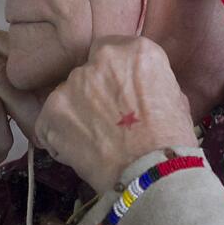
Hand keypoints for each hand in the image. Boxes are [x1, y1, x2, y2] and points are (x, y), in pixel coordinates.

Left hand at [34, 35, 196, 193]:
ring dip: (76, 112)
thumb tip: (136, 88)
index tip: (117, 93)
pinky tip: (79, 151)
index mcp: (136, 51)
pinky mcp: (52, 111)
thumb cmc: (171, 140)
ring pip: (67, 95)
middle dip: (93, 92)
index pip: (111, 50)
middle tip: (105, 119)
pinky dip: (58, 135)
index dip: (113, 74)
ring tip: (93, 140)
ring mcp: (73, 84)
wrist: (152, 173)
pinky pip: (49, 120)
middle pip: (88, 71)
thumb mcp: (174, 98)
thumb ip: (148, 82)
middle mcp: (101, 59)